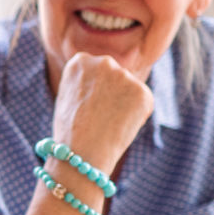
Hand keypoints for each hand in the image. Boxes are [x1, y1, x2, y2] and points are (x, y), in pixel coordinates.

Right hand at [50, 52, 153, 174]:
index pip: (95, 71)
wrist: (81, 153)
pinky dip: (137, 116)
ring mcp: (125, 76)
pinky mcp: (143, 92)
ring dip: (124, 105)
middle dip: (112, 94)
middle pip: (115, 77)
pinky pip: (143, 103)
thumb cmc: (70, 131)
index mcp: (81, 61)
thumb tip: (107, 82)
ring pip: (130, 90)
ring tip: (108, 124)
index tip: (86, 107)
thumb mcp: (69, 97)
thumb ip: (87, 83)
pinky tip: (120, 127)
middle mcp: (104, 62)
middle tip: (100, 117)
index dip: (92, 92)